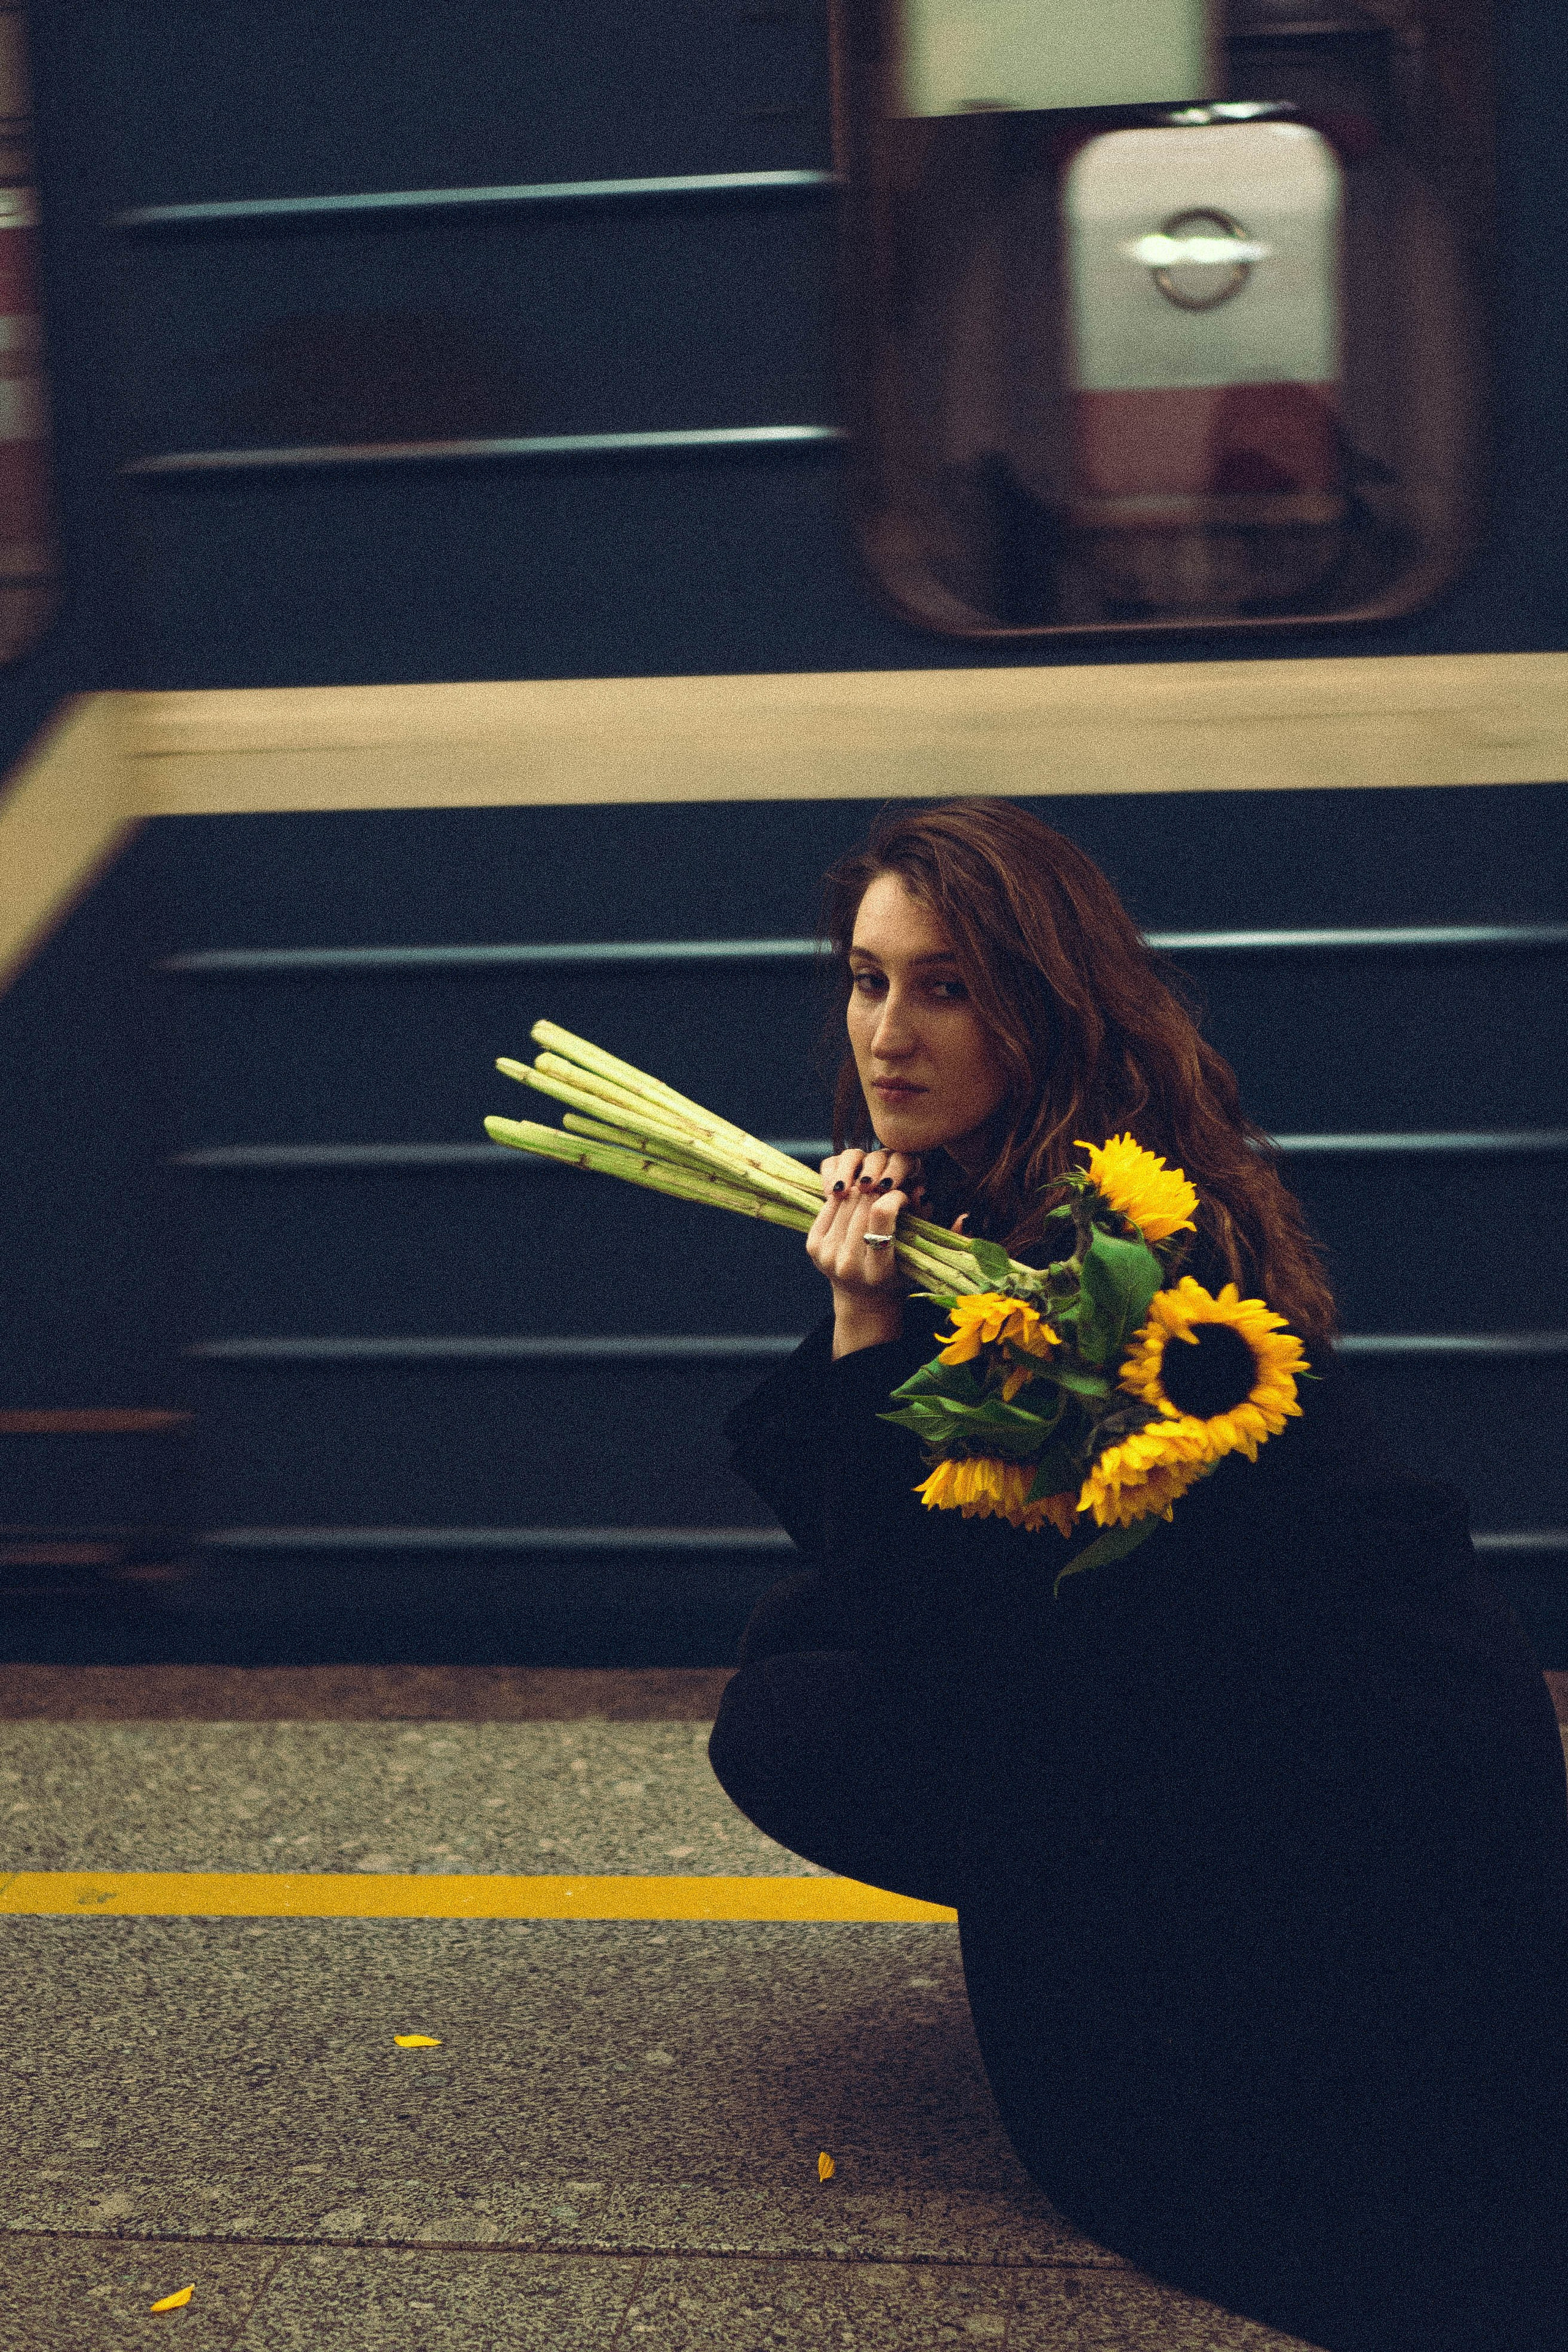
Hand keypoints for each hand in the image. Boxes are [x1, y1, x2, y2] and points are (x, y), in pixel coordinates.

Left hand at [809, 1147, 926, 1355]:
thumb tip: (953, 1207)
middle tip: (889, 1187)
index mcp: (878, 1272)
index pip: (881, 1216)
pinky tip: (858, 1200)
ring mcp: (826, 1256)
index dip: (894, 1196)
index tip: (903, 1195)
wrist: (863, 1301)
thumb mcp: (922, 1261)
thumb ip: (937, 1233)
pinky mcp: (812, 1246)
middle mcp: (847, 1265)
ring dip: (862, 1189)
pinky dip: (846, 1196)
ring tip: (875, 1192)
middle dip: (879, 1189)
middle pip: (862, 1204)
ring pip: (846, 1200)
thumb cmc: (901, 1277)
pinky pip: (830, 1205)